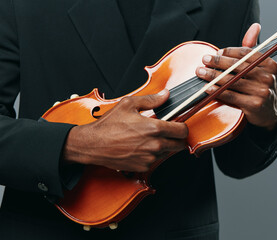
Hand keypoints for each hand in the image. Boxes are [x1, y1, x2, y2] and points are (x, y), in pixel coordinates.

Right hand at [63, 89, 187, 171]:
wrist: (93, 144)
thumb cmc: (109, 125)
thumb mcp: (128, 104)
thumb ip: (151, 100)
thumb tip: (165, 95)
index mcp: (154, 128)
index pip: (182, 131)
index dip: (183, 127)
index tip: (179, 125)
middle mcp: (154, 145)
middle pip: (180, 145)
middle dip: (177, 139)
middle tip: (168, 133)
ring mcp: (149, 158)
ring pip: (167, 153)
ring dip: (164, 147)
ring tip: (149, 138)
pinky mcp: (143, 167)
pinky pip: (155, 161)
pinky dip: (152, 155)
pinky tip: (141, 147)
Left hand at [196, 23, 276, 130]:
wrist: (270, 114)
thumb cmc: (260, 87)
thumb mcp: (261, 68)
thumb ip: (253, 50)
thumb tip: (255, 26)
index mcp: (270, 64)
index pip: (247, 53)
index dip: (229, 52)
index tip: (217, 52)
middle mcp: (268, 77)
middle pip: (238, 66)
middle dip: (218, 62)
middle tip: (204, 59)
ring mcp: (262, 91)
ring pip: (232, 81)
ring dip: (213, 76)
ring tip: (201, 73)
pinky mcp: (254, 104)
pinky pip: (230, 95)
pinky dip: (217, 91)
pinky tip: (207, 88)